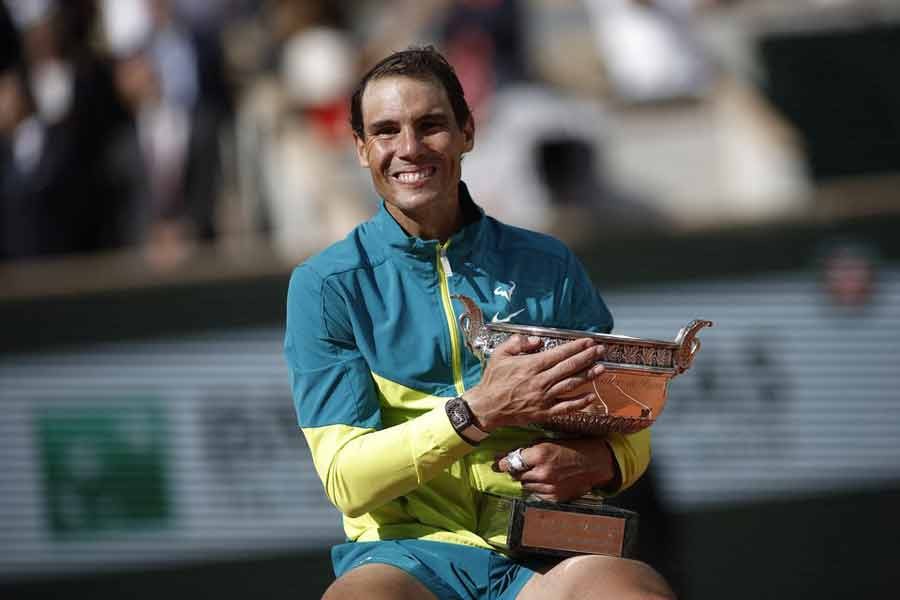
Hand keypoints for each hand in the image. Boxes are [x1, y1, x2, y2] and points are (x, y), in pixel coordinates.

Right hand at [464, 335, 604, 431]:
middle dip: (587, 357)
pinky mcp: (544, 412)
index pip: (559, 353)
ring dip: (588, 376)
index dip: (576, 347)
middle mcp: (541, 381)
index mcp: (531, 365)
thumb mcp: (500, 354)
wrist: (487, 407)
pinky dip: (580, 402)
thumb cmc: (493, 380)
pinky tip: (591, 396)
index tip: (588, 341)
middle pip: (569, 367)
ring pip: (571, 385)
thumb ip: (517, 343)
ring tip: (601, 368)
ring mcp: (544, 398)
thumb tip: (536, 340)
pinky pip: (566, 407)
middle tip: (601, 350)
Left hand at [495, 438, 618, 502]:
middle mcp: (542, 472)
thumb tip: (515, 453)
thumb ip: (533, 448)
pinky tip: (543, 481)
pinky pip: (537, 494)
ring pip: (525, 485)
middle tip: (514, 467)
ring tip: (533, 473)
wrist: (596, 462)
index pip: (512, 460)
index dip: (503, 462)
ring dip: (526, 479)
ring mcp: (548, 487)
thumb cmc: (574, 447)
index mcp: (540, 454)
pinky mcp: (555, 497)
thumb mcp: (552, 441)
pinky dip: (537, 488)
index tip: (498, 463)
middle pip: (516, 474)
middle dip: (515, 470)